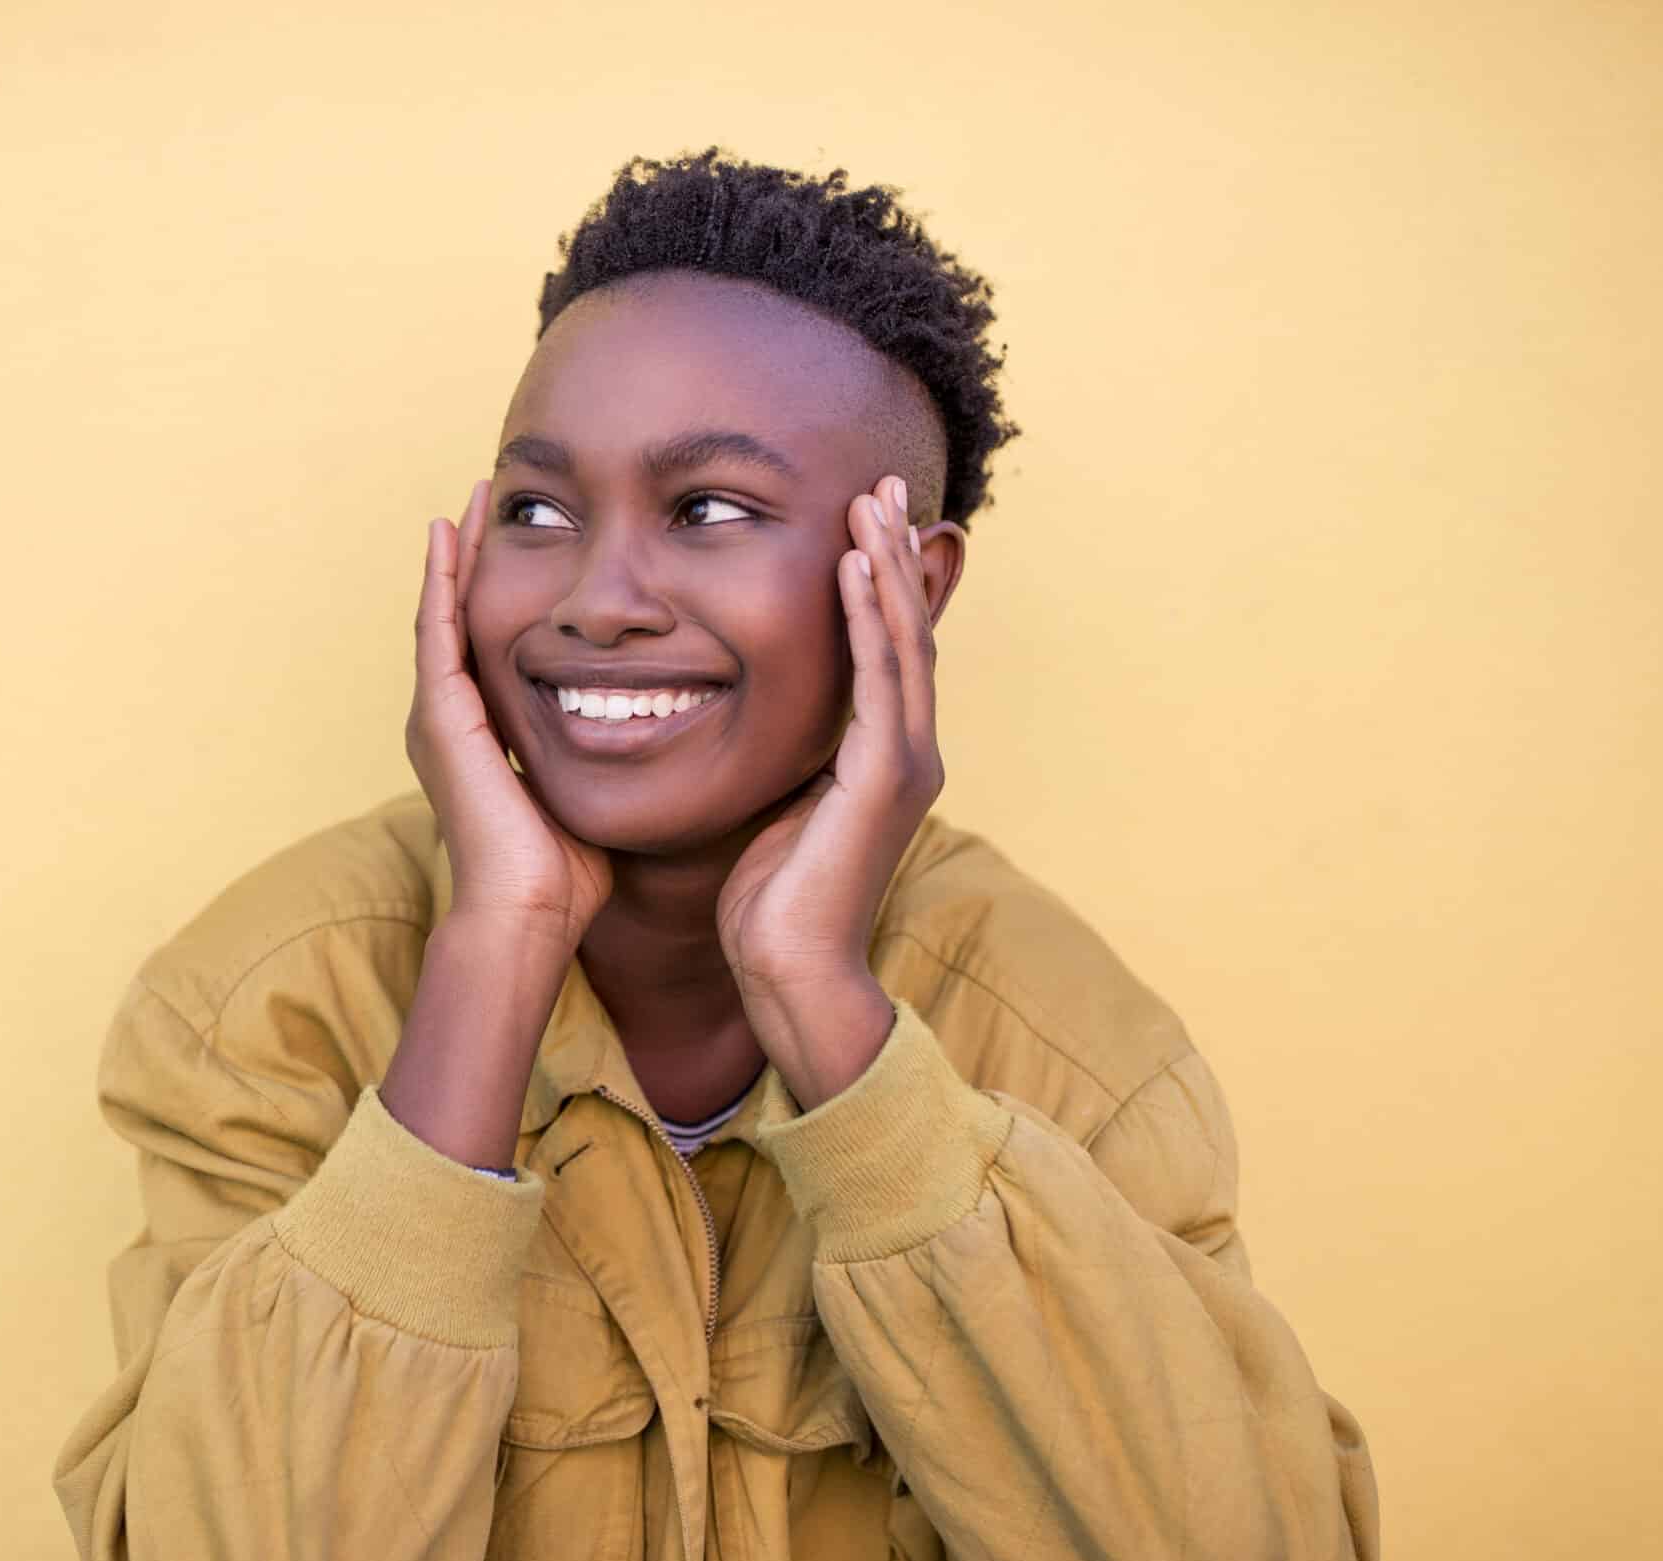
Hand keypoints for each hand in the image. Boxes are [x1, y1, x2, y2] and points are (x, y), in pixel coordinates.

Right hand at [407, 480, 612, 944]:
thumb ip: (602, 754)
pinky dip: (444, 578)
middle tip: (490, 496)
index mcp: (480, 736)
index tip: (529, 541)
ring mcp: (439, 716)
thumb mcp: (587, 790)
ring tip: (472, 498)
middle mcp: (449, 720)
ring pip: (443, 612)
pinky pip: (439, 630)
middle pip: (460, 617)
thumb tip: (651, 729)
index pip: (488, 644)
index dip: (501, 591)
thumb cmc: (565, 873)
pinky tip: (451, 532)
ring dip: (458, 553)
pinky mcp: (442, 718)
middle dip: (475, 558)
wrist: (528, 913)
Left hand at [717, 474, 941, 1040]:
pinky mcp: (884, 780)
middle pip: (907, 631)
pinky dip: (868, 618)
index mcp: (883, 758)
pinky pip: (881, 681)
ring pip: (902, 643)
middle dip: (895, 554)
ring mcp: (904, 764)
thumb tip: (755, 716)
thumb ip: (788, 759)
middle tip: (884, 483)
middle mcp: (908, 752)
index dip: (879, 582)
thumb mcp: (777, 808)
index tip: (864, 519)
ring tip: (872, 501)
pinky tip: (854, 567)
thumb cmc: (770, 905)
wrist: (789, 975)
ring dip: (886, 566)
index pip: (886, 650)